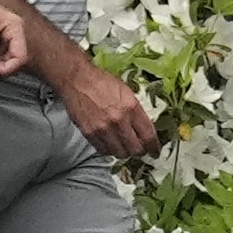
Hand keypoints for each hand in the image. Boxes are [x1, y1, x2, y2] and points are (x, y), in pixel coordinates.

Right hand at [56, 50, 159, 165]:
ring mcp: (103, 129)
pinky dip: (109, 150)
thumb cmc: (102, 82)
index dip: (154, 147)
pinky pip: (104, 150)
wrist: (77, 80)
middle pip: (135, 149)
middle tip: (140, 150)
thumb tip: (144, 127)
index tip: (155, 151)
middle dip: (140, 151)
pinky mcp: (90, 134)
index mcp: (131, 107)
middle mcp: (119, 121)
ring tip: (124, 147)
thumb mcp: (126, 92)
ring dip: (124, 152)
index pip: (148, 135)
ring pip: (120, 153)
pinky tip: (111, 144)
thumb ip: (136, 111)